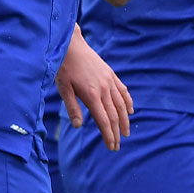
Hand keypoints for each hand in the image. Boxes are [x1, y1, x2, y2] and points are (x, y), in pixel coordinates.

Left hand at [56, 32, 132, 150]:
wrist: (71, 45)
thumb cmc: (64, 68)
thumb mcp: (63, 88)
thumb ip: (72, 107)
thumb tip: (78, 126)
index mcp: (91, 94)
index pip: (103, 120)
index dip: (108, 135)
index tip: (111, 146)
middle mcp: (104, 89)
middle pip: (114, 115)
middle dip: (116, 132)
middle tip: (117, 145)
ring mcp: (109, 81)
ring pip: (121, 105)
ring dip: (125, 120)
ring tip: (126, 132)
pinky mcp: (111, 75)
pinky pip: (123, 91)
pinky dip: (128, 102)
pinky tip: (130, 111)